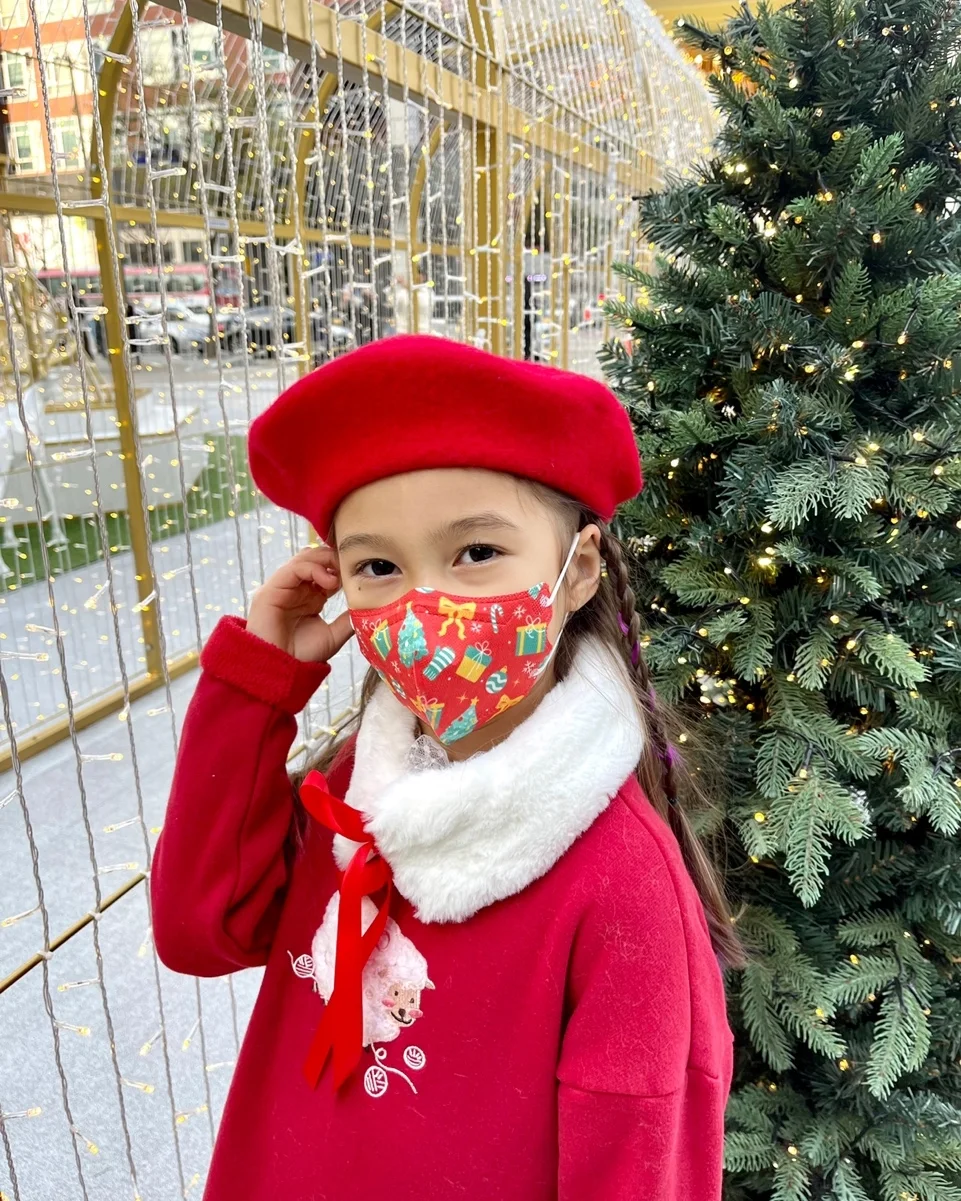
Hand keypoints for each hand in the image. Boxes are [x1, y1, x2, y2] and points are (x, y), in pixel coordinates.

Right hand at [246, 545, 353, 662]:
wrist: (280, 672)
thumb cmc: (302, 657)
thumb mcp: (332, 636)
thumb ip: (346, 620)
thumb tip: (368, 608)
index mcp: (310, 597)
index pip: (326, 570)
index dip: (342, 566)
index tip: (359, 570)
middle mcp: (296, 589)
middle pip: (315, 559)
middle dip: (334, 558)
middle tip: (351, 565)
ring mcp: (283, 588)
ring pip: (304, 558)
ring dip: (325, 560)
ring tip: (341, 573)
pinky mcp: (271, 590)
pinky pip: (294, 568)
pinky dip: (313, 569)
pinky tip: (329, 581)